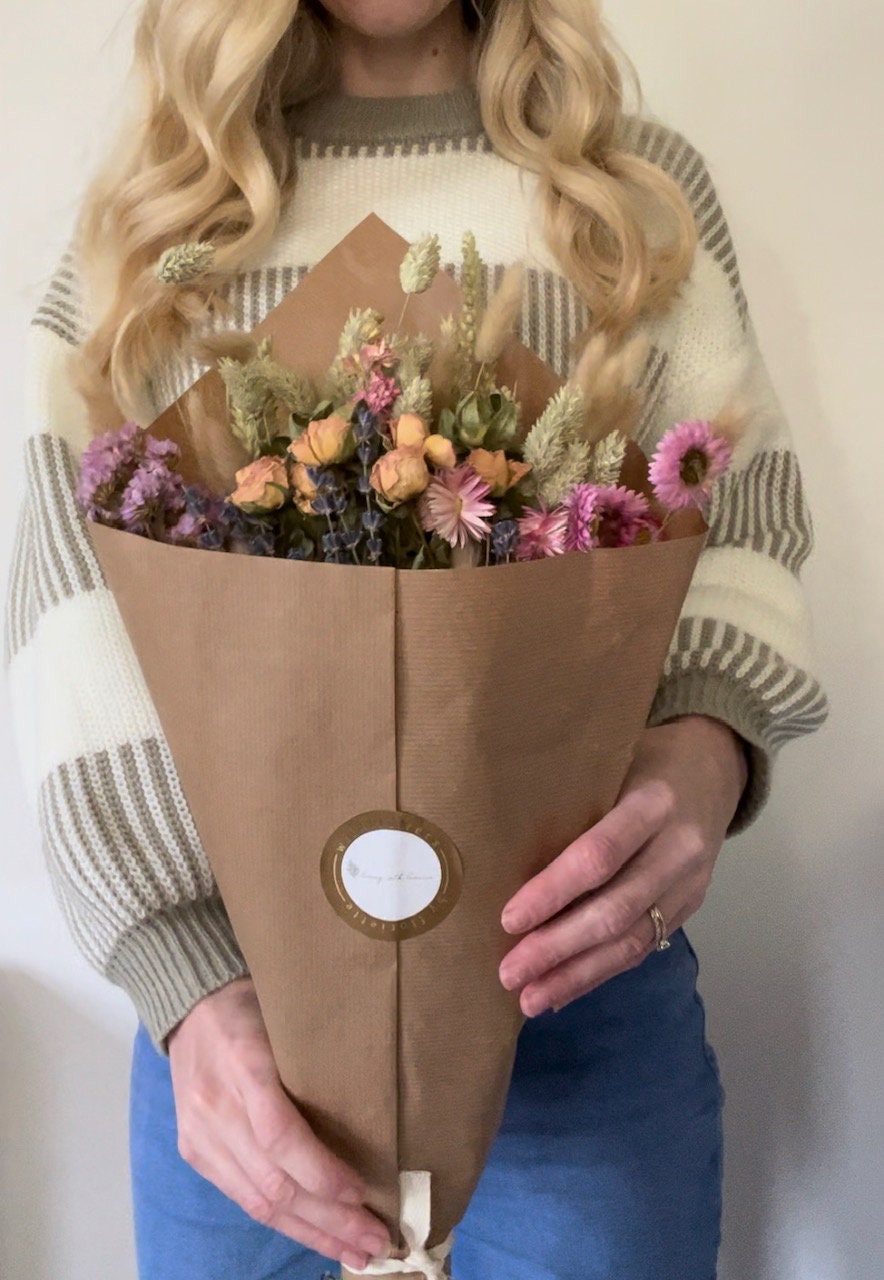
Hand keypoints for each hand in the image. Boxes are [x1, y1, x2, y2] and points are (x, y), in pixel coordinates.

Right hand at [167, 977, 391, 1271]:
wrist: (190, 1002)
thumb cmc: (256, 1003)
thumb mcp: (290, 1017)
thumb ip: (318, 1062)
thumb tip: (376, 1114)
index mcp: (243, 1062)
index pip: (279, 1135)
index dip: (321, 1172)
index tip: (362, 1192)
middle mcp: (216, 1105)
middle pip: (273, 1181)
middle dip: (329, 1220)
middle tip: (376, 1242)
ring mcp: (200, 1133)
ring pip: (258, 1201)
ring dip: (310, 1232)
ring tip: (354, 1251)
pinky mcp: (194, 1151)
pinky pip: (241, 1197)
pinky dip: (282, 1221)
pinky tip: (315, 1233)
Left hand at [498, 715, 748, 1015]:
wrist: (714, 766)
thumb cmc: (642, 759)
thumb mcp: (611, 762)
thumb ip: (573, 801)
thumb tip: (500, 850)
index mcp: (654, 802)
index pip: (600, 855)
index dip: (554, 891)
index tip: (509, 919)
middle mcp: (679, 847)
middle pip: (615, 909)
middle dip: (558, 947)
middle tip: (509, 973)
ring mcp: (690, 883)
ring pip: (632, 940)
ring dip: (577, 974)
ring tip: (530, 997)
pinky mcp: (690, 907)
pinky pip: (643, 948)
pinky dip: (600, 973)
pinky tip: (563, 990)